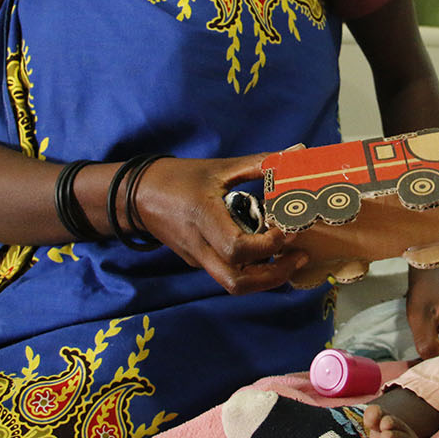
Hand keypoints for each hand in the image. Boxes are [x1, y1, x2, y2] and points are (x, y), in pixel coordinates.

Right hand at [134, 153, 307, 294]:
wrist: (137, 196)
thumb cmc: (180, 177)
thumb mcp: (220, 167)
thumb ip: (260, 163)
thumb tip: (298, 153)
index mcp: (203, 218)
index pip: (237, 249)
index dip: (267, 245)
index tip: (287, 229)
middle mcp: (200, 246)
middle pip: (237, 282)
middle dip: (274, 275)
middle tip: (300, 256)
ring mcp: (198, 258)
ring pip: (233, 284)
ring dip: (266, 278)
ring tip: (290, 258)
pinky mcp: (198, 262)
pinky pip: (228, 273)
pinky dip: (252, 270)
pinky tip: (269, 251)